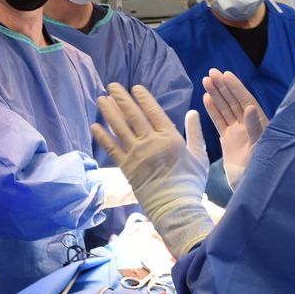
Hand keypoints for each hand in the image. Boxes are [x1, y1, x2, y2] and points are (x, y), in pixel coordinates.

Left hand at [93, 84, 213, 254]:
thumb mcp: (199, 156)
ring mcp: (137, 154)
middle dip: (121, 98)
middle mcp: (151, 142)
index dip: (143, 98)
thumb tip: (193, 112)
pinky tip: (95, 125)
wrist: (176, 207)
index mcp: (170, 137)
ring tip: (101, 99)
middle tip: (112, 86)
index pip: (153, 111)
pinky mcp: (126, 167)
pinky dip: (103, 136)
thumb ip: (195, 132)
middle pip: (133, 115)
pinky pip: (112, 148)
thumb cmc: (191, 183)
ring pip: (120, 128)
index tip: (135, 87)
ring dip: (109, 112)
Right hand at [202, 69, 267, 188]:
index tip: (225, 75)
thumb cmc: (262, 168)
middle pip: (234, 102)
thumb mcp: (260, 148)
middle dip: (223, 87)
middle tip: (211, 73)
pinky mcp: (228, 141)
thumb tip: (250, 107)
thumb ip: (255, 128)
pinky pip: (220, 122)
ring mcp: (237, 132)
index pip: (246, 101)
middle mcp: (248, 125)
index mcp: (259, 124)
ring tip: (206, 81)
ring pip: (225, 109)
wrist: (252, 188)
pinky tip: (206, 99)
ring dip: (216, 95)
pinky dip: (213, 110)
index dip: (236, 88)